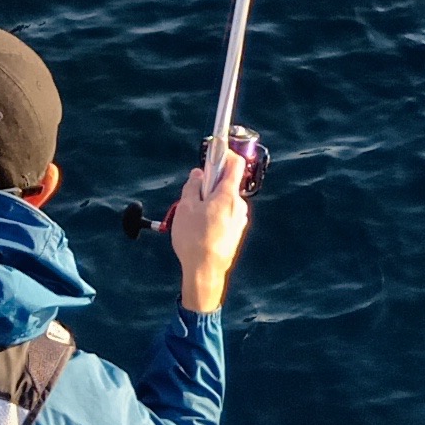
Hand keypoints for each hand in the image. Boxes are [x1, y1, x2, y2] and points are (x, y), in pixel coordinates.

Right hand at [170, 134, 253, 315]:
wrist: (205, 272)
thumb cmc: (194, 239)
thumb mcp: (186, 207)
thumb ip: (192, 186)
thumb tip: (197, 174)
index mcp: (228, 195)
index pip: (235, 163)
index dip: (224, 153)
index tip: (213, 152)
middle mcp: (238, 205)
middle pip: (227, 183)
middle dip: (210, 183)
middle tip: (193, 194)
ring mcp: (239, 220)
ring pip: (224, 200)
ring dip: (210, 201)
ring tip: (193, 216)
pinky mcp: (235, 233)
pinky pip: (225, 215)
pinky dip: (214, 214)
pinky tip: (200, 229)